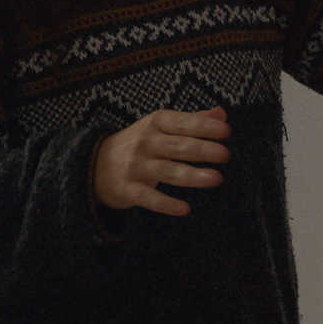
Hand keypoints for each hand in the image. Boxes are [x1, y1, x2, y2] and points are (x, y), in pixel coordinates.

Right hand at [92, 107, 230, 216]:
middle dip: (201, 150)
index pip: (182, 123)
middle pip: (177, 147)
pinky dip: (166, 204)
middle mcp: (145, 143)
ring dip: (192, 175)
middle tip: (225, 154)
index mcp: (155, 123)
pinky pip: (149, 198)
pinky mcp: (129, 189)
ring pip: (167, 172)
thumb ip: (191, 120)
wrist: (96, 164)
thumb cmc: (140, 143)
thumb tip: (222, 114)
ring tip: (216, 178)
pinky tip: (185, 209)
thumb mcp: (160, 126)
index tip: (226, 131)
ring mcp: (136, 167)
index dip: (203, 126)